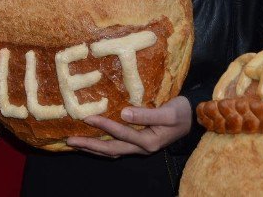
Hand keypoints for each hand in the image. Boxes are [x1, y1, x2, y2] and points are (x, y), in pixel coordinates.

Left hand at [68, 96, 192, 157]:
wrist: (193, 119)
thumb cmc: (182, 112)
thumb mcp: (170, 112)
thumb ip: (148, 114)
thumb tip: (123, 113)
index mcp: (149, 141)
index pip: (122, 134)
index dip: (104, 126)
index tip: (87, 118)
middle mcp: (141, 148)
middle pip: (111, 149)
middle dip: (89, 145)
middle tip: (69, 140)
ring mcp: (138, 147)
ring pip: (111, 151)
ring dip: (92, 148)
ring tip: (73, 143)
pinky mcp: (136, 142)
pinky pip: (115, 146)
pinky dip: (100, 146)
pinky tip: (89, 141)